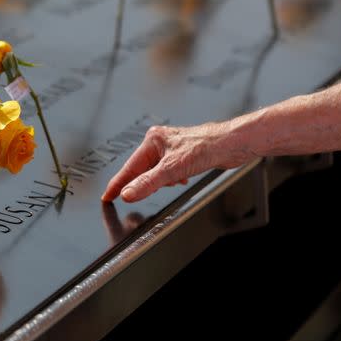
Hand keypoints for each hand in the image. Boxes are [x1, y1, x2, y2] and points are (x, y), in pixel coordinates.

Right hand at [101, 122, 245, 202]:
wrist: (232, 143)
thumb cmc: (206, 146)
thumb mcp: (172, 169)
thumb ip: (147, 183)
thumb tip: (128, 193)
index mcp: (152, 140)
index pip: (129, 167)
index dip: (117, 183)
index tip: (107, 196)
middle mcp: (160, 143)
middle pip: (141, 169)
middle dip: (143, 183)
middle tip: (132, 199)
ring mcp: (171, 149)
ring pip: (156, 171)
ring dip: (161, 181)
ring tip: (173, 182)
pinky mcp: (183, 155)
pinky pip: (168, 171)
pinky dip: (172, 178)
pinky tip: (181, 180)